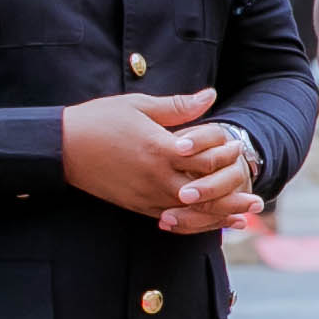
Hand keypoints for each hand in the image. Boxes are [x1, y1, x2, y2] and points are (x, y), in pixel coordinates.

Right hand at [61, 89, 248, 224]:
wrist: (60, 147)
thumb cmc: (99, 120)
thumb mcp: (139, 106)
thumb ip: (179, 106)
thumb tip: (211, 95)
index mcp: (160, 149)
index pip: (206, 160)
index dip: (225, 155)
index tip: (236, 147)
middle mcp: (155, 177)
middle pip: (205, 193)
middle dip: (232, 197)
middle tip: (257, 201)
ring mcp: (145, 195)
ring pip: (189, 212)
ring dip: (217, 216)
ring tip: (242, 219)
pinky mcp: (135, 205)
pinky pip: (169, 219)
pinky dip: (191, 223)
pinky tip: (206, 224)